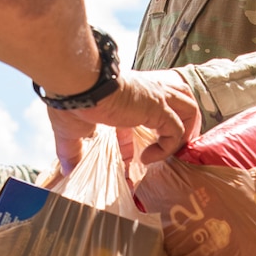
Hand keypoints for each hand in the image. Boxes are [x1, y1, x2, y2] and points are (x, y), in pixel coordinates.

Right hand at [48, 70, 201, 171]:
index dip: (145, 136)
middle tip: (169, 148)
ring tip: (169, 153)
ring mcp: (155, 98)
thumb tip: (66, 170)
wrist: (79, 85)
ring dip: (185, 133)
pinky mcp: (158, 108)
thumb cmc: (73, 101)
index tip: (131, 159)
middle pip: (181, 100)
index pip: (149, 111)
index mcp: (130, 94)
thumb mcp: (71, 129)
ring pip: (189, 110)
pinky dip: (167, 148)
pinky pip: (176, 131)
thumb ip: (71, 151)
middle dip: (184, 123)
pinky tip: (146, 158)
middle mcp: (147, 92)